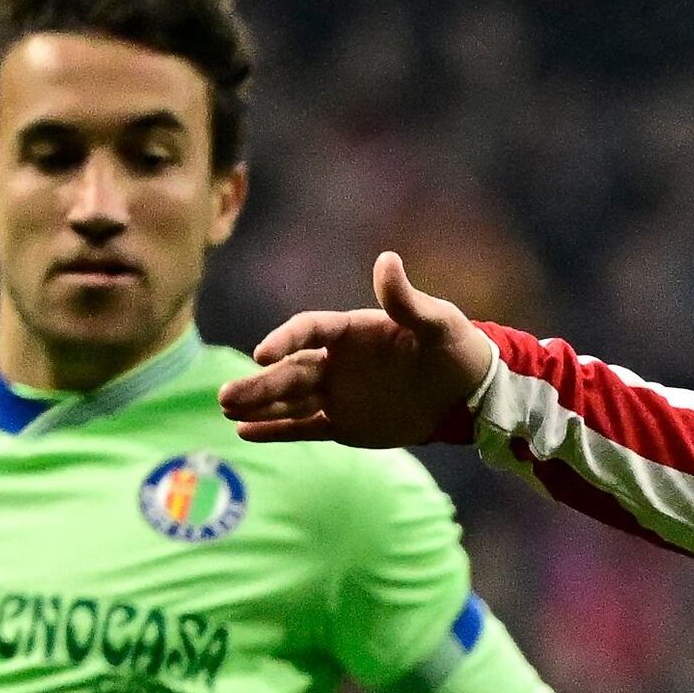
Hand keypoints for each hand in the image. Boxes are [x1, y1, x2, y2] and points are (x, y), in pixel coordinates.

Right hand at [225, 252, 502, 449]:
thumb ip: (406, 300)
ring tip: (226, 410)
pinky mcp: (344, 423)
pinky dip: (277, 429)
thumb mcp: (437, 322)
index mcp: (350, 331)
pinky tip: (244, 432)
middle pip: (290, 371)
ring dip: (259, 404)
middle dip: (259, 383)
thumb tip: (387, 260)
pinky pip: (305, 426)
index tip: (263, 354)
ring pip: (290, 400)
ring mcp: (336, 393)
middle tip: (226, 396)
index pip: (308, 331)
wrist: (468, 392)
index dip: (286, 340)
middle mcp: (335, 361)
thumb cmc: (454, 348)